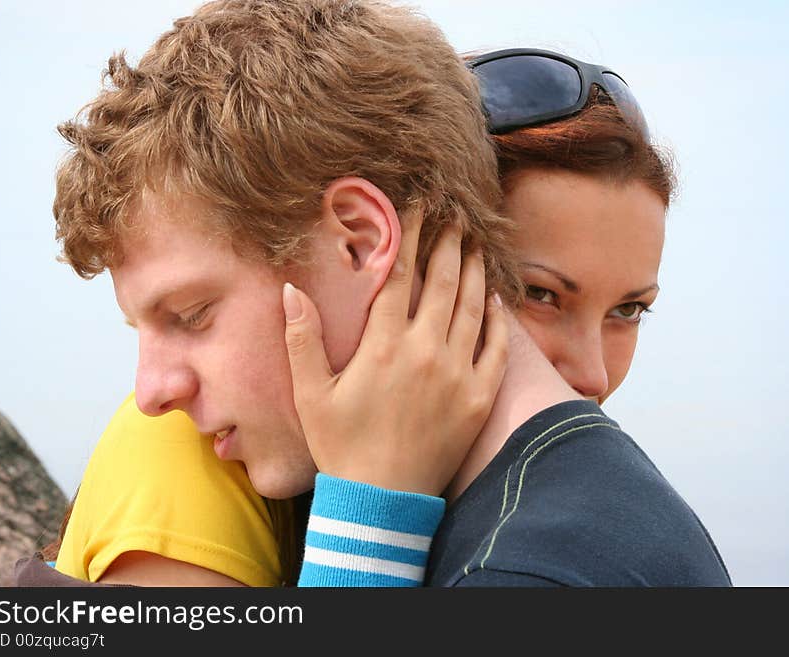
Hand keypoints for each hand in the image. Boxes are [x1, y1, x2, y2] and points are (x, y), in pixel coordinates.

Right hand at [282, 212, 507, 495]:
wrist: (383, 501)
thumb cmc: (342, 447)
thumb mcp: (310, 395)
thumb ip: (302, 339)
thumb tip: (290, 289)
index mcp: (382, 346)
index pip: (399, 275)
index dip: (408, 235)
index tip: (416, 206)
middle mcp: (424, 352)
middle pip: (442, 283)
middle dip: (449, 243)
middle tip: (456, 216)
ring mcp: (457, 374)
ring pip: (472, 308)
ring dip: (475, 272)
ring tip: (477, 244)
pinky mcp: (479, 398)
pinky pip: (495, 349)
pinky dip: (497, 321)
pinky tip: (495, 300)